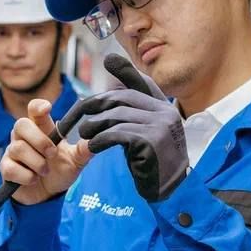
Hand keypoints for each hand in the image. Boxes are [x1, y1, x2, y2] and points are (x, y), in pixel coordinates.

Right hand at [1, 99, 91, 204]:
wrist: (47, 195)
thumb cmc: (59, 171)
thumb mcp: (75, 162)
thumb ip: (83, 151)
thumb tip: (95, 141)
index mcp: (41, 129)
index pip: (34, 109)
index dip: (38, 106)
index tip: (47, 109)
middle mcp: (24, 137)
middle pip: (21, 124)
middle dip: (39, 140)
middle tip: (52, 154)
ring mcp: (13, 151)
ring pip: (18, 148)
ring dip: (37, 162)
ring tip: (46, 171)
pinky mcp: (6, 168)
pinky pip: (11, 168)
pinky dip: (27, 176)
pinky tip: (34, 179)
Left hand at [76, 58, 187, 201]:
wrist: (172, 190)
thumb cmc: (152, 162)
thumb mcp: (145, 133)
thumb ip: (133, 114)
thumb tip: (111, 96)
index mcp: (166, 108)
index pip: (143, 83)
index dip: (126, 71)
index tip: (107, 60)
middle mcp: (166, 113)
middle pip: (123, 98)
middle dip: (97, 104)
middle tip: (79, 114)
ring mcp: (160, 126)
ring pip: (117, 116)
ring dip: (95, 125)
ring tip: (83, 134)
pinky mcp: (151, 143)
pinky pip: (118, 134)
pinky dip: (101, 139)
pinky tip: (93, 146)